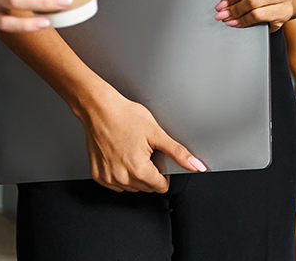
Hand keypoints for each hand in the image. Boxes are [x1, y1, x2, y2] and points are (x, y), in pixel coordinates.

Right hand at [78, 89, 206, 192]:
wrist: (100, 109)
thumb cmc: (125, 117)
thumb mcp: (157, 133)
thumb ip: (178, 152)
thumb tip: (196, 165)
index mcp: (139, 170)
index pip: (161, 187)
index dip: (164, 174)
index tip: (159, 159)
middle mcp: (122, 178)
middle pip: (147, 187)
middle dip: (150, 172)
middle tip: (146, 151)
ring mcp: (108, 179)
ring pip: (131, 187)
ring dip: (136, 174)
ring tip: (133, 151)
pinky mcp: (98, 175)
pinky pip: (116, 184)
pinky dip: (121, 174)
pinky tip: (121, 156)